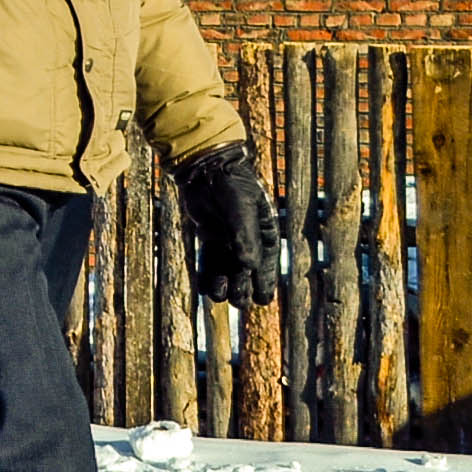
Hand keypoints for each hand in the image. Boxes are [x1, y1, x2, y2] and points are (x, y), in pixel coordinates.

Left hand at [171, 140, 278, 305]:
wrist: (206, 168)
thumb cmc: (231, 184)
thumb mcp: (241, 208)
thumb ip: (244, 236)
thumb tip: (248, 266)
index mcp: (265, 229)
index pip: (266, 260)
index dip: (265, 281)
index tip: (262, 299)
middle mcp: (248, 236)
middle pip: (246, 268)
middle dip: (243, 286)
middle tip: (240, 303)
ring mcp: (228, 237)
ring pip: (227, 266)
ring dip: (224, 283)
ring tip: (220, 297)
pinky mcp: (210, 236)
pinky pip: (210, 260)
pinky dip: (208, 274)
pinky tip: (204, 288)